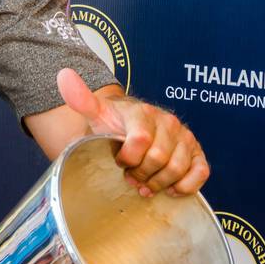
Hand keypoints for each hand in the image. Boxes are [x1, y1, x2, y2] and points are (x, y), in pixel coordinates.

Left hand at [56, 70, 209, 195]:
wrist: (132, 129)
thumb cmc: (114, 125)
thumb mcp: (96, 113)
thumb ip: (81, 98)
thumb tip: (64, 75)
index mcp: (144, 113)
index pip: (140, 141)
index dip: (127, 159)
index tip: (118, 160)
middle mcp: (169, 123)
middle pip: (158, 160)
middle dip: (141, 174)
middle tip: (131, 176)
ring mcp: (185, 138)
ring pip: (177, 169)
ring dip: (158, 183)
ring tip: (145, 183)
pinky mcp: (197, 154)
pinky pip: (200, 173)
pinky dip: (185, 185)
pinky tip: (170, 188)